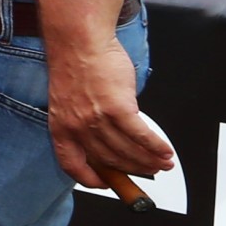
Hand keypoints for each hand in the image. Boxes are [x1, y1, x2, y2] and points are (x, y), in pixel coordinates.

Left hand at [46, 33, 174, 186]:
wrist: (79, 42)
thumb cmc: (75, 66)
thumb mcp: (68, 102)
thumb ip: (82, 123)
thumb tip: (106, 140)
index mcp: (60, 128)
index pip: (72, 164)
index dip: (89, 178)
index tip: (104, 183)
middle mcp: (77, 127)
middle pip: (108, 160)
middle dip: (132, 169)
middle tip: (149, 171)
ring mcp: (97, 119)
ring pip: (127, 150)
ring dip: (149, 160)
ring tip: (162, 164)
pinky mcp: (118, 107)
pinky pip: (141, 134)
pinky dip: (156, 146)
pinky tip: (165, 151)